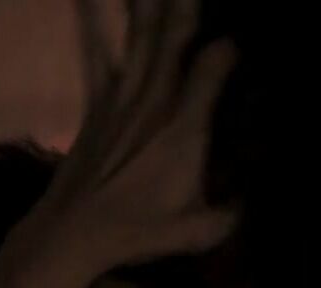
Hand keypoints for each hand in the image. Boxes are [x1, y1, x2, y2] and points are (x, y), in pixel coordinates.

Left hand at [24, 0, 237, 271]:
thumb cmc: (136, 231)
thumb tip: (248, 205)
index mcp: (184, 130)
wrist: (72, 231)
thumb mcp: (195, 232)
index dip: (225, 49)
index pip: (211, 70)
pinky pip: (102, 59)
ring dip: (148, 8)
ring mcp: (121, 100)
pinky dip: (101, 31)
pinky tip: (92, 6)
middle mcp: (154, 103)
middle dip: (184, 8)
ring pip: (141, 41)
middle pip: (172, 41)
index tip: (234, 42)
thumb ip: (228, 216)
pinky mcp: (97, 106)